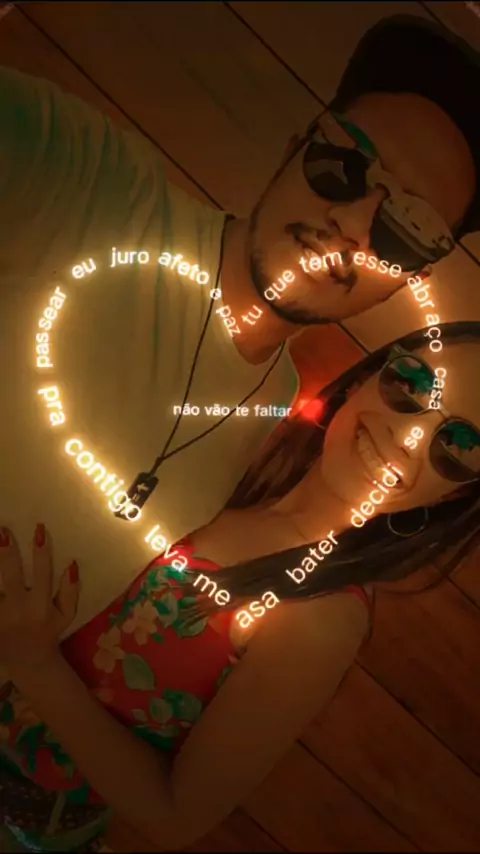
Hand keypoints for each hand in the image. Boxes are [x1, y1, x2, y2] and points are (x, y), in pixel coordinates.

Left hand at [0, 524, 78, 669]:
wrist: (28, 660)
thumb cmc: (49, 630)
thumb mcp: (67, 614)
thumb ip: (71, 590)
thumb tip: (71, 563)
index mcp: (41, 605)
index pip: (42, 573)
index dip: (41, 551)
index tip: (39, 528)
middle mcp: (19, 610)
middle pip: (10, 576)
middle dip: (7, 553)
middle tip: (2, 530)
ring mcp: (1, 617)